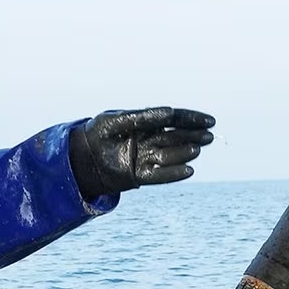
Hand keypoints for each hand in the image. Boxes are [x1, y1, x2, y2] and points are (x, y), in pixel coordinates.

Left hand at [68, 107, 214, 198]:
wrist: (79, 157)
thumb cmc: (97, 133)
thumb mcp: (116, 121)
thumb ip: (142, 118)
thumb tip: (169, 113)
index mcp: (147, 124)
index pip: (174, 119)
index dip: (192, 119)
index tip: (208, 121)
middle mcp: (149, 141)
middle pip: (176, 137)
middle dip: (193, 136)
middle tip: (209, 135)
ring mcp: (145, 158)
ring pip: (169, 155)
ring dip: (183, 152)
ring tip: (196, 149)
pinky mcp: (138, 176)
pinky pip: (158, 176)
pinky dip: (173, 174)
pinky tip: (189, 170)